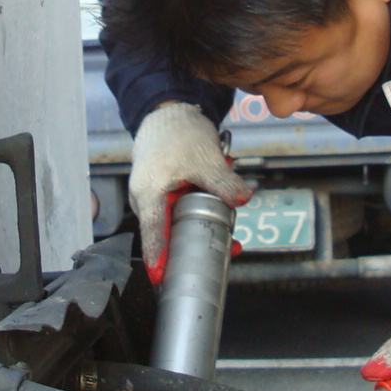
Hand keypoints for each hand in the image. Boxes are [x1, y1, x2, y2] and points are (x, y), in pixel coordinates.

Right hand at [129, 103, 250, 282]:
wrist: (168, 110)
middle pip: (169, 232)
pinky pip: (181, 208)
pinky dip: (201, 209)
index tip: (162, 279)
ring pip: (179, 220)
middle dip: (196, 244)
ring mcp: (154, 196)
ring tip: (233, 231)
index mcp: (149, 194)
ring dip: (204, 224)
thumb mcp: (206, 158)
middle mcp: (146, 199)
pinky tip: (224, 205)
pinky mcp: (164, 191)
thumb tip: (243, 200)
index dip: (159, 259)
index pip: (153, 235)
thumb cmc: (177, 132)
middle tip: (228, 250)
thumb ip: (224, 182)